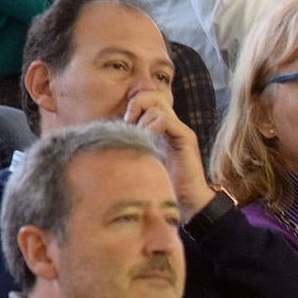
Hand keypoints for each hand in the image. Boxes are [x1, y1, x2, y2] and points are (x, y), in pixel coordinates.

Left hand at [123, 91, 214, 218]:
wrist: (188, 201)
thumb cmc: (162, 184)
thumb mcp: (140, 159)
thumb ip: (131, 144)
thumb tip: (109, 136)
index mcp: (161, 128)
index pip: (148, 99)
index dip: (133, 104)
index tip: (123, 122)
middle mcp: (172, 125)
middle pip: (154, 95)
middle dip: (136, 103)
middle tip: (129, 122)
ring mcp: (180, 130)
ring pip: (158, 104)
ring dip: (142, 118)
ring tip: (140, 137)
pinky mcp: (186, 138)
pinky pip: (165, 119)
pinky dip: (152, 126)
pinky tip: (148, 141)